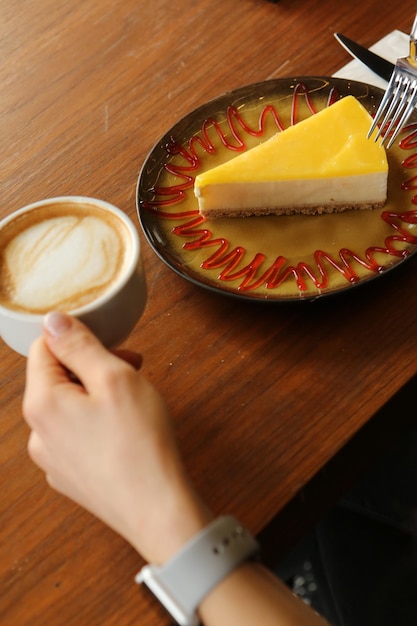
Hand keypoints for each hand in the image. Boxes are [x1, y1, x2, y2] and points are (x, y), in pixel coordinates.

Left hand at [23, 312, 211, 563]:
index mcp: (41, 403)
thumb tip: (52, 321)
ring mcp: (52, 459)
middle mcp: (37, 433)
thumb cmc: (140, 443)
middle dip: (91, 367)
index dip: (80, 339)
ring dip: (95, 395)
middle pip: (55, 378)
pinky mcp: (70, 476)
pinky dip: (96, 424)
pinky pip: (75, 435)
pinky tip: (124, 433)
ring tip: (131, 404)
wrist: (157, 509)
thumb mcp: (114, 378)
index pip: (43, 347)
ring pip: (67, 407)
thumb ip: (79, 345)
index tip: (113, 348)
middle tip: (131, 371)